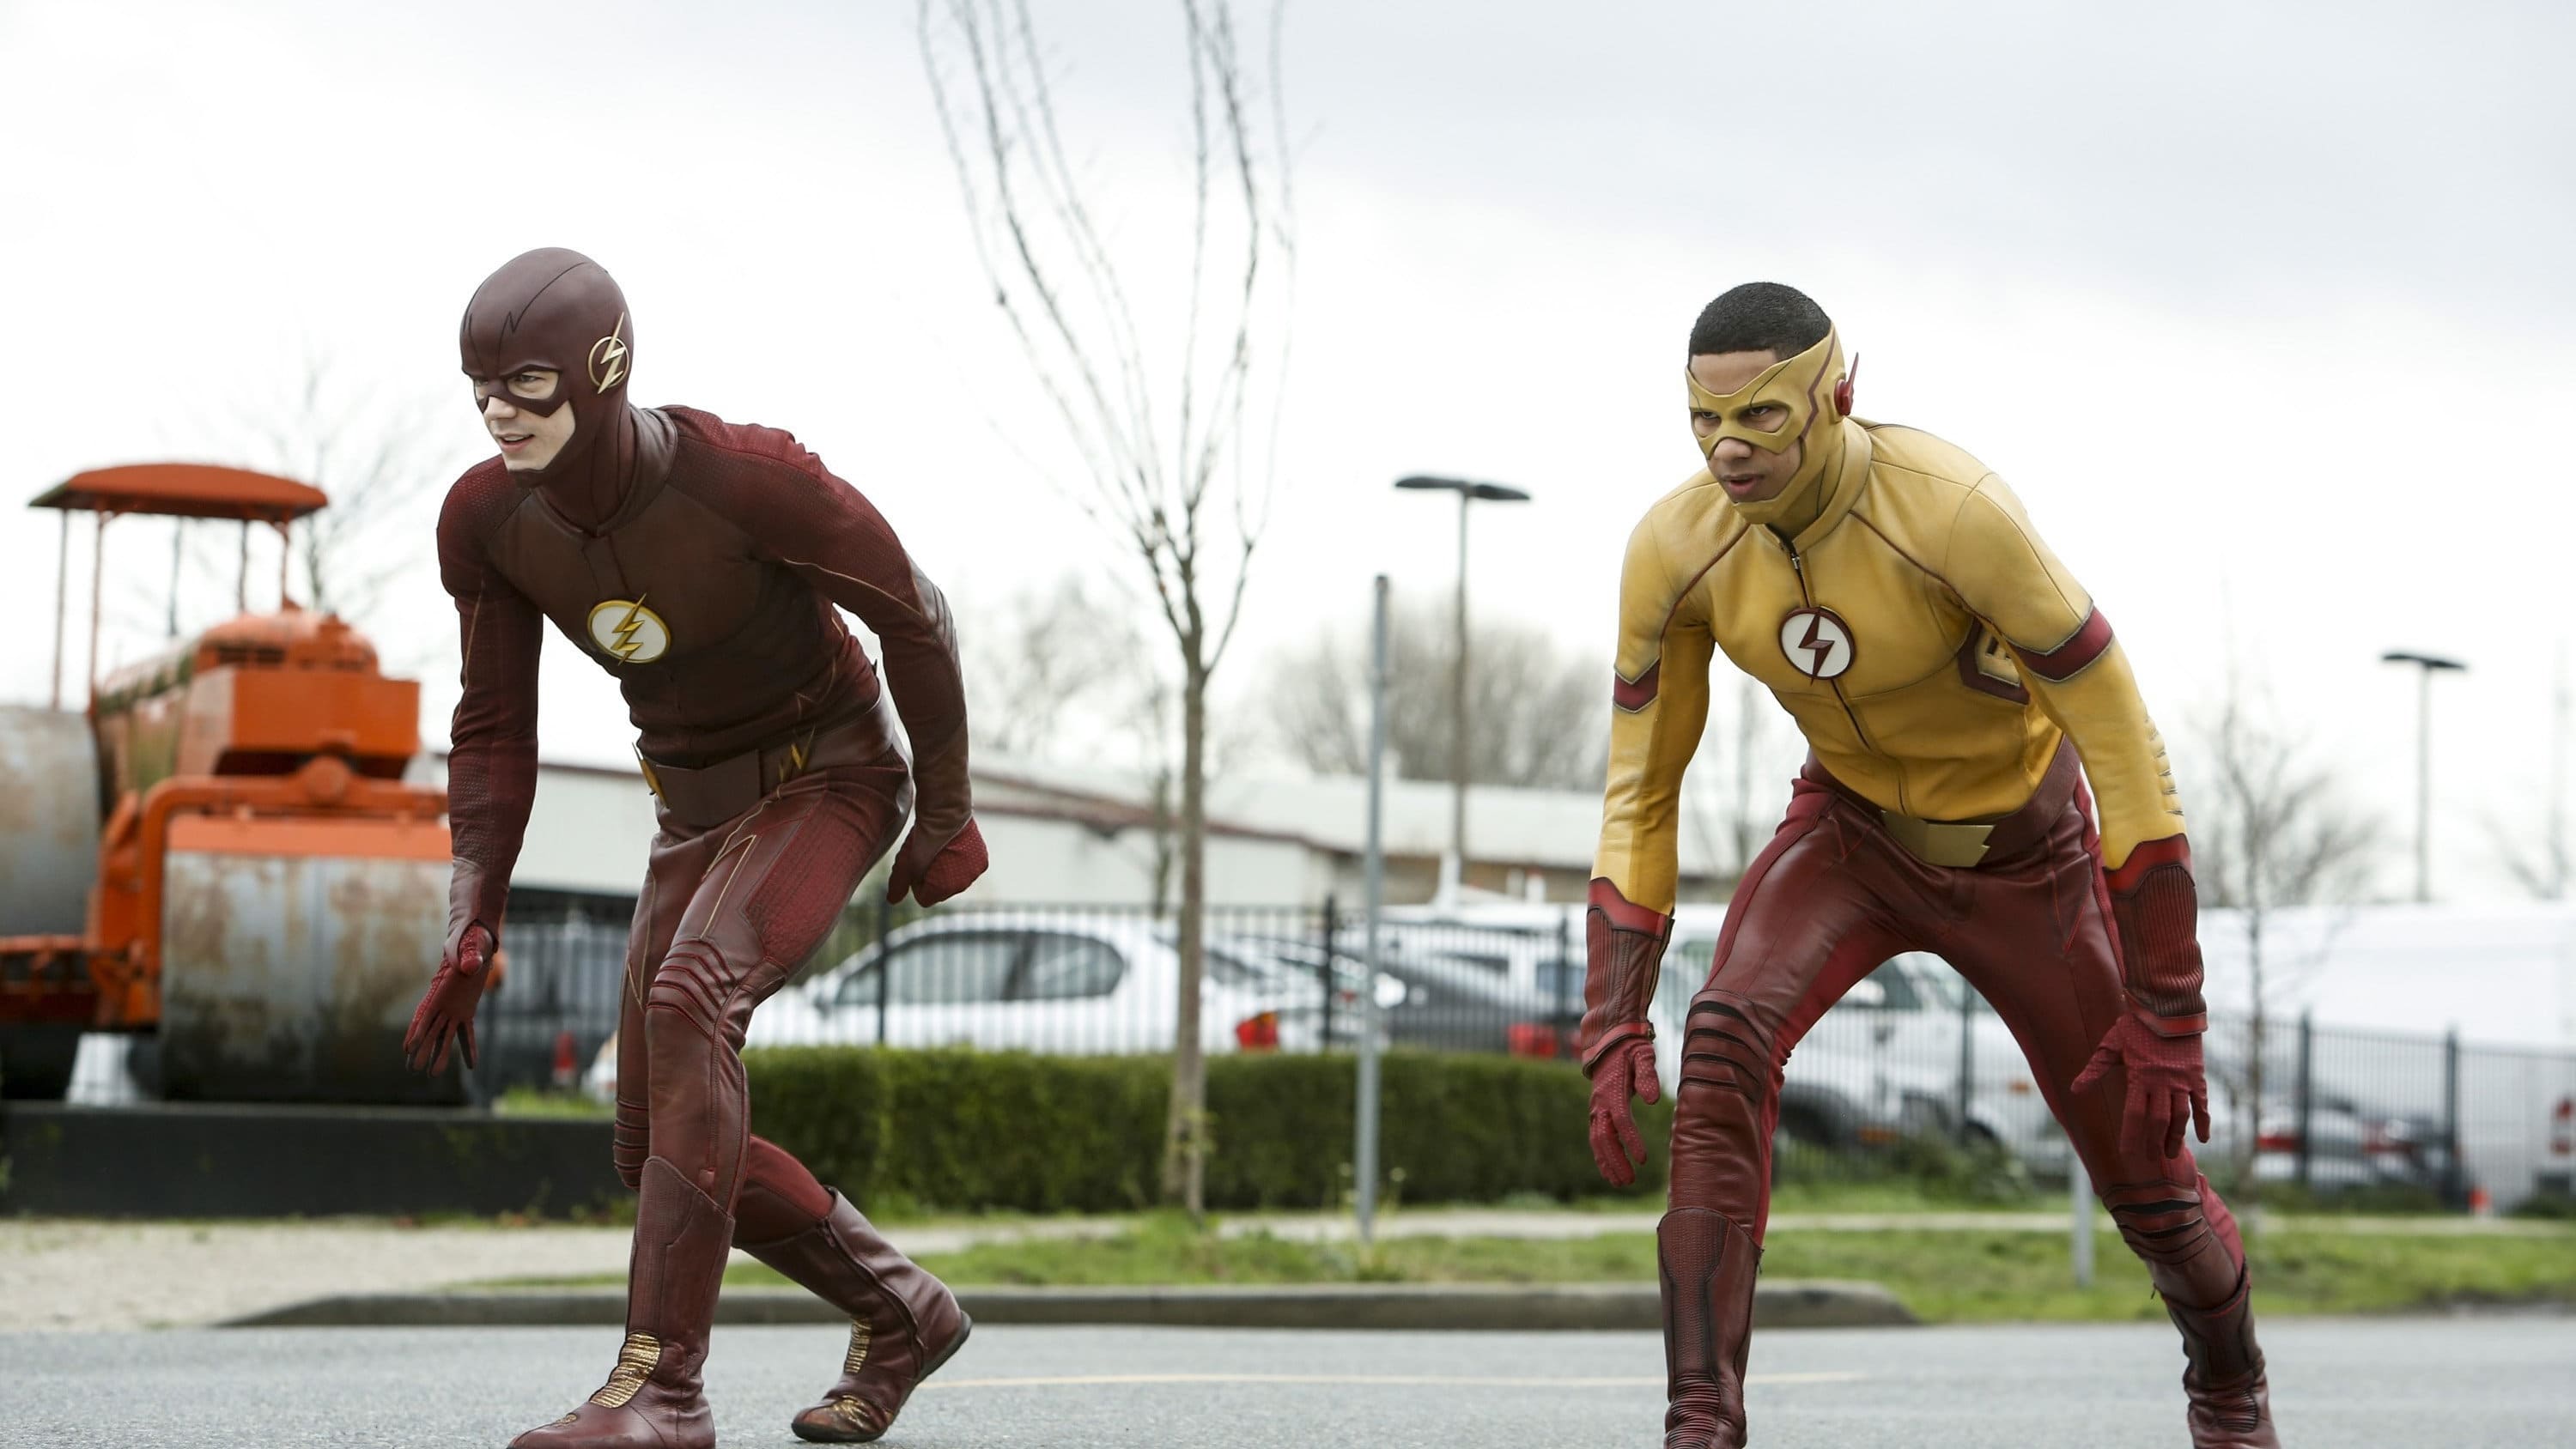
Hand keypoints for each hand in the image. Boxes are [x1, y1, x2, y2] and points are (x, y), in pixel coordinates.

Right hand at [404, 923, 493, 1074]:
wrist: (476, 940)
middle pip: (430, 1029)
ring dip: (439, 1054)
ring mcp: (453, 1009)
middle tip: (413, 1069)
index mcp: (440, 988)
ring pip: (444, 1036)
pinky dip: (467, 1048)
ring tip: (433, 1074)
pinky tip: (471, 1066)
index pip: (426, 1013)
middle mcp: (443, 1003)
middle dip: (421, 1049)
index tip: (409, 1047)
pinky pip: (466, 1033)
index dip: (417, 1030)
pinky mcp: (466, 1011)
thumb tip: (471, 967)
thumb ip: (469, 956)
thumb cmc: (470, 940)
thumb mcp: (469, 945)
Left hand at [886, 817, 987, 905]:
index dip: (917, 881)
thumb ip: (899, 883)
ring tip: (941, 848)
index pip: (924, 897)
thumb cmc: (924, 835)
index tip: (917, 863)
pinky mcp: (982, 861)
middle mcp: (962, 885)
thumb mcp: (906, 860)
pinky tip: (953, 846)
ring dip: (946, 868)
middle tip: (929, 853)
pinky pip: (965, 869)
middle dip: (932, 876)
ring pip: (953, 879)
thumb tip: (892, 901)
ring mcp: (974, 873)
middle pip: (940, 890)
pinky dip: (959, 861)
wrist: (947, 810)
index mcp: (944, 888)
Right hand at [1586, 1035, 1660, 1186]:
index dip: (1631, 1141)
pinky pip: (1597, 1138)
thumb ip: (1647, 1075)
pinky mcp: (1597, 1112)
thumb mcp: (1643, 1055)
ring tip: (1620, 1183)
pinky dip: (1602, 1157)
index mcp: (1612, 1091)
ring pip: (1598, 1141)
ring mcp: (1596, 1109)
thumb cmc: (1631, 1048)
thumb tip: (1652, 1100)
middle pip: (1605, 1137)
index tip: (1643, 1160)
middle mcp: (1600, 1103)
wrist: (1608, 1041)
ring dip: (1608, 1163)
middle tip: (1630, 1181)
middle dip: (1616, 1160)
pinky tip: (1610, 1172)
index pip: (1621, 1121)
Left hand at [2072, 1009, 2211, 1161]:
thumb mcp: (2111, 1045)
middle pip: (2158, 1120)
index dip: (2131, 1136)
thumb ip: (2094, 1070)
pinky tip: (2204, 1139)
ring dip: (2177, 1138)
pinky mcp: (2197, 1077)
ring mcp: (2182, 1081)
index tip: (2127, 1155)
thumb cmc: (2135, 1026)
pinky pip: (2202, 1104)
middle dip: (2153, 1142)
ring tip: (2171, 1155)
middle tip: (2150, 1160)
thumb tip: (2075, 1091)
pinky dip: (2204, 1122)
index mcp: (2139, 1077)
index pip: (2134, 1114)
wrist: (2167, 1007)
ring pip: (2181, 1116)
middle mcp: (2162, 1082)